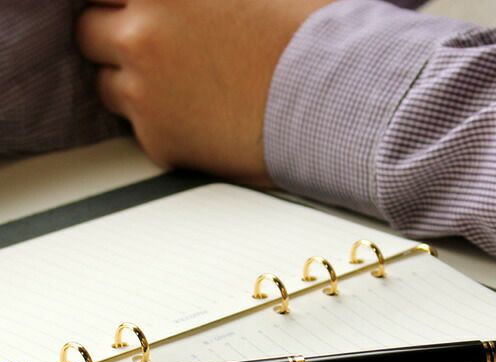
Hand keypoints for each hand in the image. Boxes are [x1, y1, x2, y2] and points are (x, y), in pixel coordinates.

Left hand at [77, 0, 332, 185]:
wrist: (332, 104)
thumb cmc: (306, 40)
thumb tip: (187, 8)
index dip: (120, 4)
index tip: (131, 14)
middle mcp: (140, 34)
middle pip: (90, 33)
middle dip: (117, 41)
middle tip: (160, 54)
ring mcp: (145, 92)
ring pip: (108, 87)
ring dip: (133, 87)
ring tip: (187, 92)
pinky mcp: (160, 141)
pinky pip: (140, 131)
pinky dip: (163, 127)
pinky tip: (204, 123)